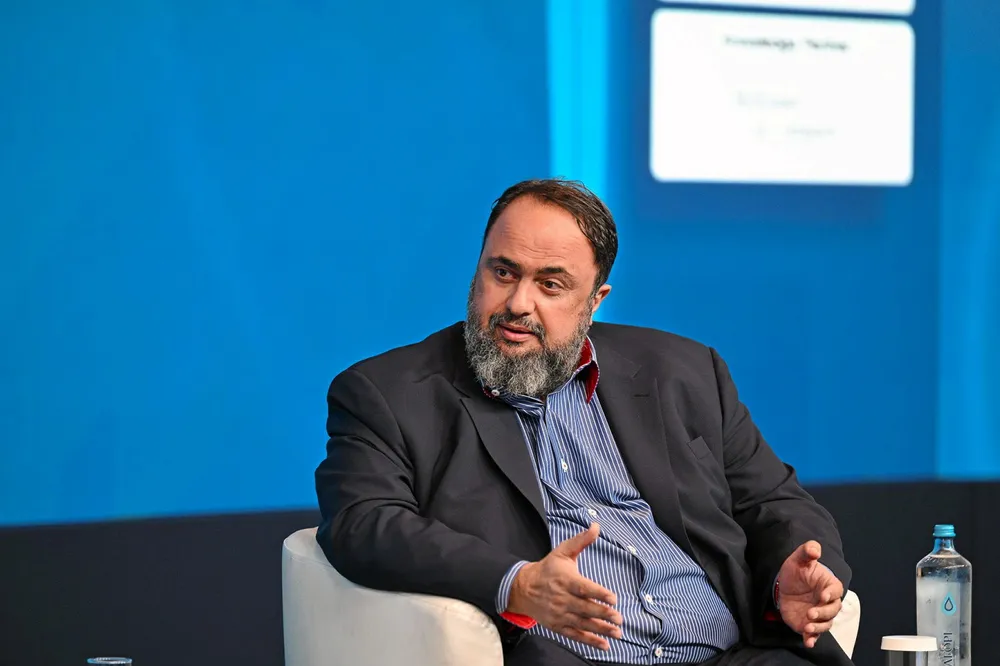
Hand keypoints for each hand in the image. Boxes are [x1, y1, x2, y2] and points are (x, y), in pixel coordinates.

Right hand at [507, 523, 622, 650]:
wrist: (523, 588)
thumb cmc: (547, 569)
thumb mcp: (562, 552)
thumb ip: (581, 541)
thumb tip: (596, 526)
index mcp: (565, 580)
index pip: (584, 588)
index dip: (599, 594)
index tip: (613, 598)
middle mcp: (562, 598)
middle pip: (585, 608)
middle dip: (603, 614)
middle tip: (619, 618)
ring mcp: (559, 614)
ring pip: (582, 624)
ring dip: (600, 629)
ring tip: (616, 633)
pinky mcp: (558, 625)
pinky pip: (575, 635)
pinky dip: (589, 641)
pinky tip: (604, 644)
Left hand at [777, 541, 843, 647]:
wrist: (784, 585)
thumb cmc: (796, 570)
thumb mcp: (799, 559)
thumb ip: (807, 551)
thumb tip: (815, 549)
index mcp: (829, 585)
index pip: (836, 591)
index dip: (831, 594)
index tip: (823, 595)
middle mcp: (827, 602)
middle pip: (832, 610)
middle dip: (823, 613)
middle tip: (810, 613)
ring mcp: (819, 614)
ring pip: (825, 624)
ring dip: (818, 628)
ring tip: (807, 627)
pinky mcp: (809, 624)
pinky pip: (814, 634)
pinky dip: (812, 639)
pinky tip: (808, 642)